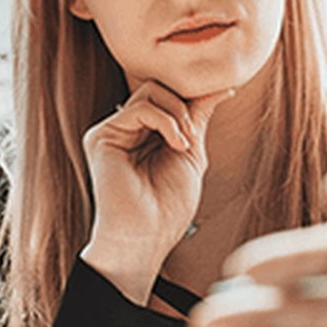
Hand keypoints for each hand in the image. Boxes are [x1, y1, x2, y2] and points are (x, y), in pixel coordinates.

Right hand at [80, 81, 232, 303]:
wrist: (147, 237)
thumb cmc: (168, 207)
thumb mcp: (191, 154)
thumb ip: (198, 118)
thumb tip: (219, 89)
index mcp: (144, 134)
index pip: (168, 97)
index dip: (193, 96)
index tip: (225, 93)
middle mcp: (125, 130)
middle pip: (158, 88)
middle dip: (185, 105)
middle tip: (193, 137)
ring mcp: (112, 132)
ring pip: (150, 91)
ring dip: (178, 114)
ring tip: (185, 144)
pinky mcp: (101, 137)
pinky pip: (140, 108)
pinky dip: (166, 121)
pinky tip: (176, 144)